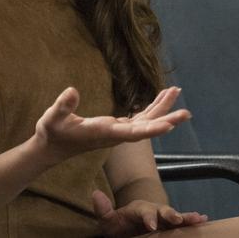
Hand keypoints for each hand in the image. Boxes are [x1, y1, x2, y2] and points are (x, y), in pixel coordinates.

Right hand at [34, 86, 189, 164]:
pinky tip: (161, 97)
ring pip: (145, 121)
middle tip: (187, 112)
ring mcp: (117, 131)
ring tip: (176, 91)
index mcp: (104, 132)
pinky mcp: (116, 127)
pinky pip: (139, 118)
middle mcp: (115, 134)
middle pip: (146, 128)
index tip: (169, 126)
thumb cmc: (51, 132)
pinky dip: (151, 107)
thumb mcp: (52, 118)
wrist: (51, 148)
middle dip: (166, 119)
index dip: (151, 129)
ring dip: (162, 108)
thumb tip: (72, 90)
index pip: (132, 133)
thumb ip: (62, 105)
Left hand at [92, 189, 205, 236]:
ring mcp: (163, 219)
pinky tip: (204, 220)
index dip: (148, 216)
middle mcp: (154, 211)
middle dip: (171, 214)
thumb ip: (103, 210)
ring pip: (176, 216)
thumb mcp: (108, 220)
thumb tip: (95, 194)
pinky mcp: (170, 226)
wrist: (128, 228)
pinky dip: (192, 220)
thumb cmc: (118, 225)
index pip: (144, 211)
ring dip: (186, 217)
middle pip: (163, 211)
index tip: (151, 225)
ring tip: (198, 218)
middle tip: (177, 219)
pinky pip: (182, 223)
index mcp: (138, 209)